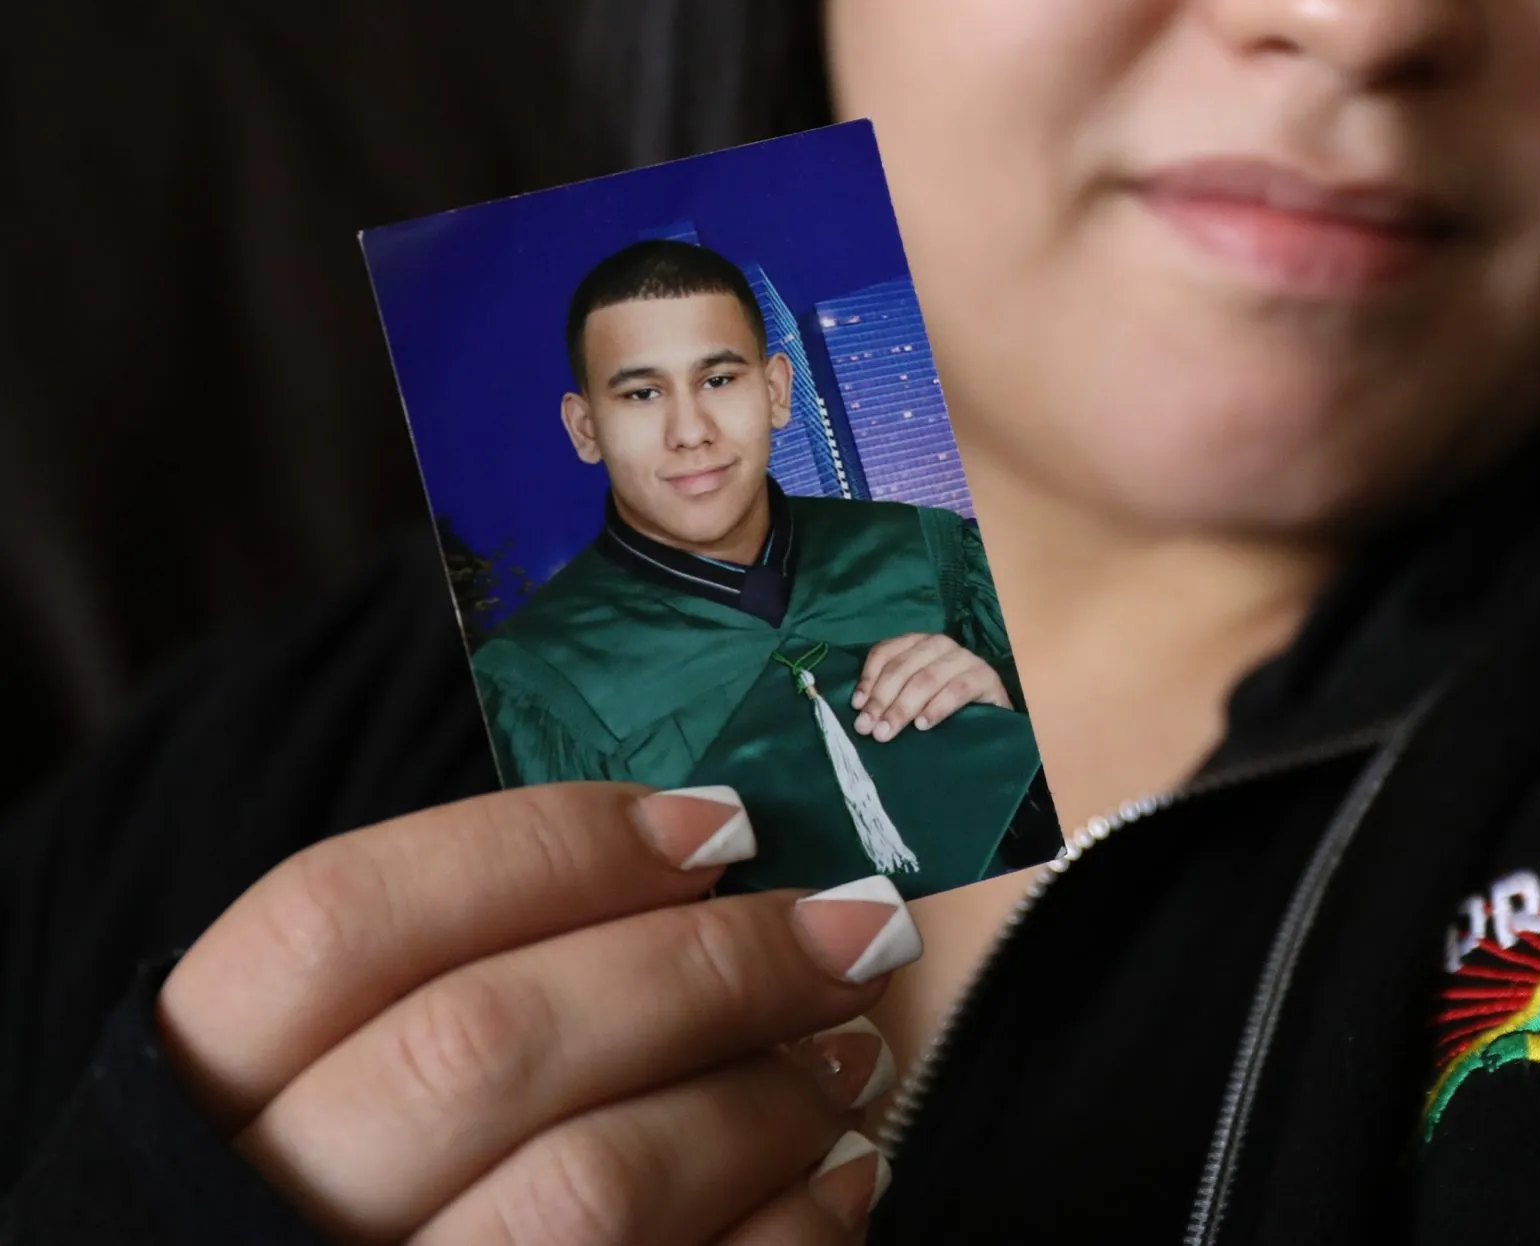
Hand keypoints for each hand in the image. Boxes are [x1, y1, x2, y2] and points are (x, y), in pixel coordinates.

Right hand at [157, 783, 919, 1242]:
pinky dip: (789, 1226)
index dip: (544, 846)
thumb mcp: (357, 1078)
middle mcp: (259, 1224)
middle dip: (705, 965)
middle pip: (484, 1044)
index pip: (340, 919)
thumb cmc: (388, 1197)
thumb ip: (478, 971)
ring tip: (846, 1059)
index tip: (716, 820)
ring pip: (588, 1186)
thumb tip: (707, 859)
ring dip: (758, 1104)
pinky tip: (838, 1179)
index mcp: (201, 1099)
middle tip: (852, 923)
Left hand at [851, 633, 1013, 741]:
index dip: (869, 678)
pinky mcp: (986, 677)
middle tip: (868, 729)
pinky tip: (923, 725)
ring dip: (903, 706)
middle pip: (903, 667)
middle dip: (882, 699)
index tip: (857, 706)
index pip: (887, 652)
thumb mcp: (914, 697)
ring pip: (927, 677)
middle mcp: (940, 645)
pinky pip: (958, 688)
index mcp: (918, 644)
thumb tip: (860, 710)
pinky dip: (937, 706)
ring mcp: (965, 658)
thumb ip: (891, 695)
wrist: (993, 716)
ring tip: (888, 732)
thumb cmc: (945, 705)